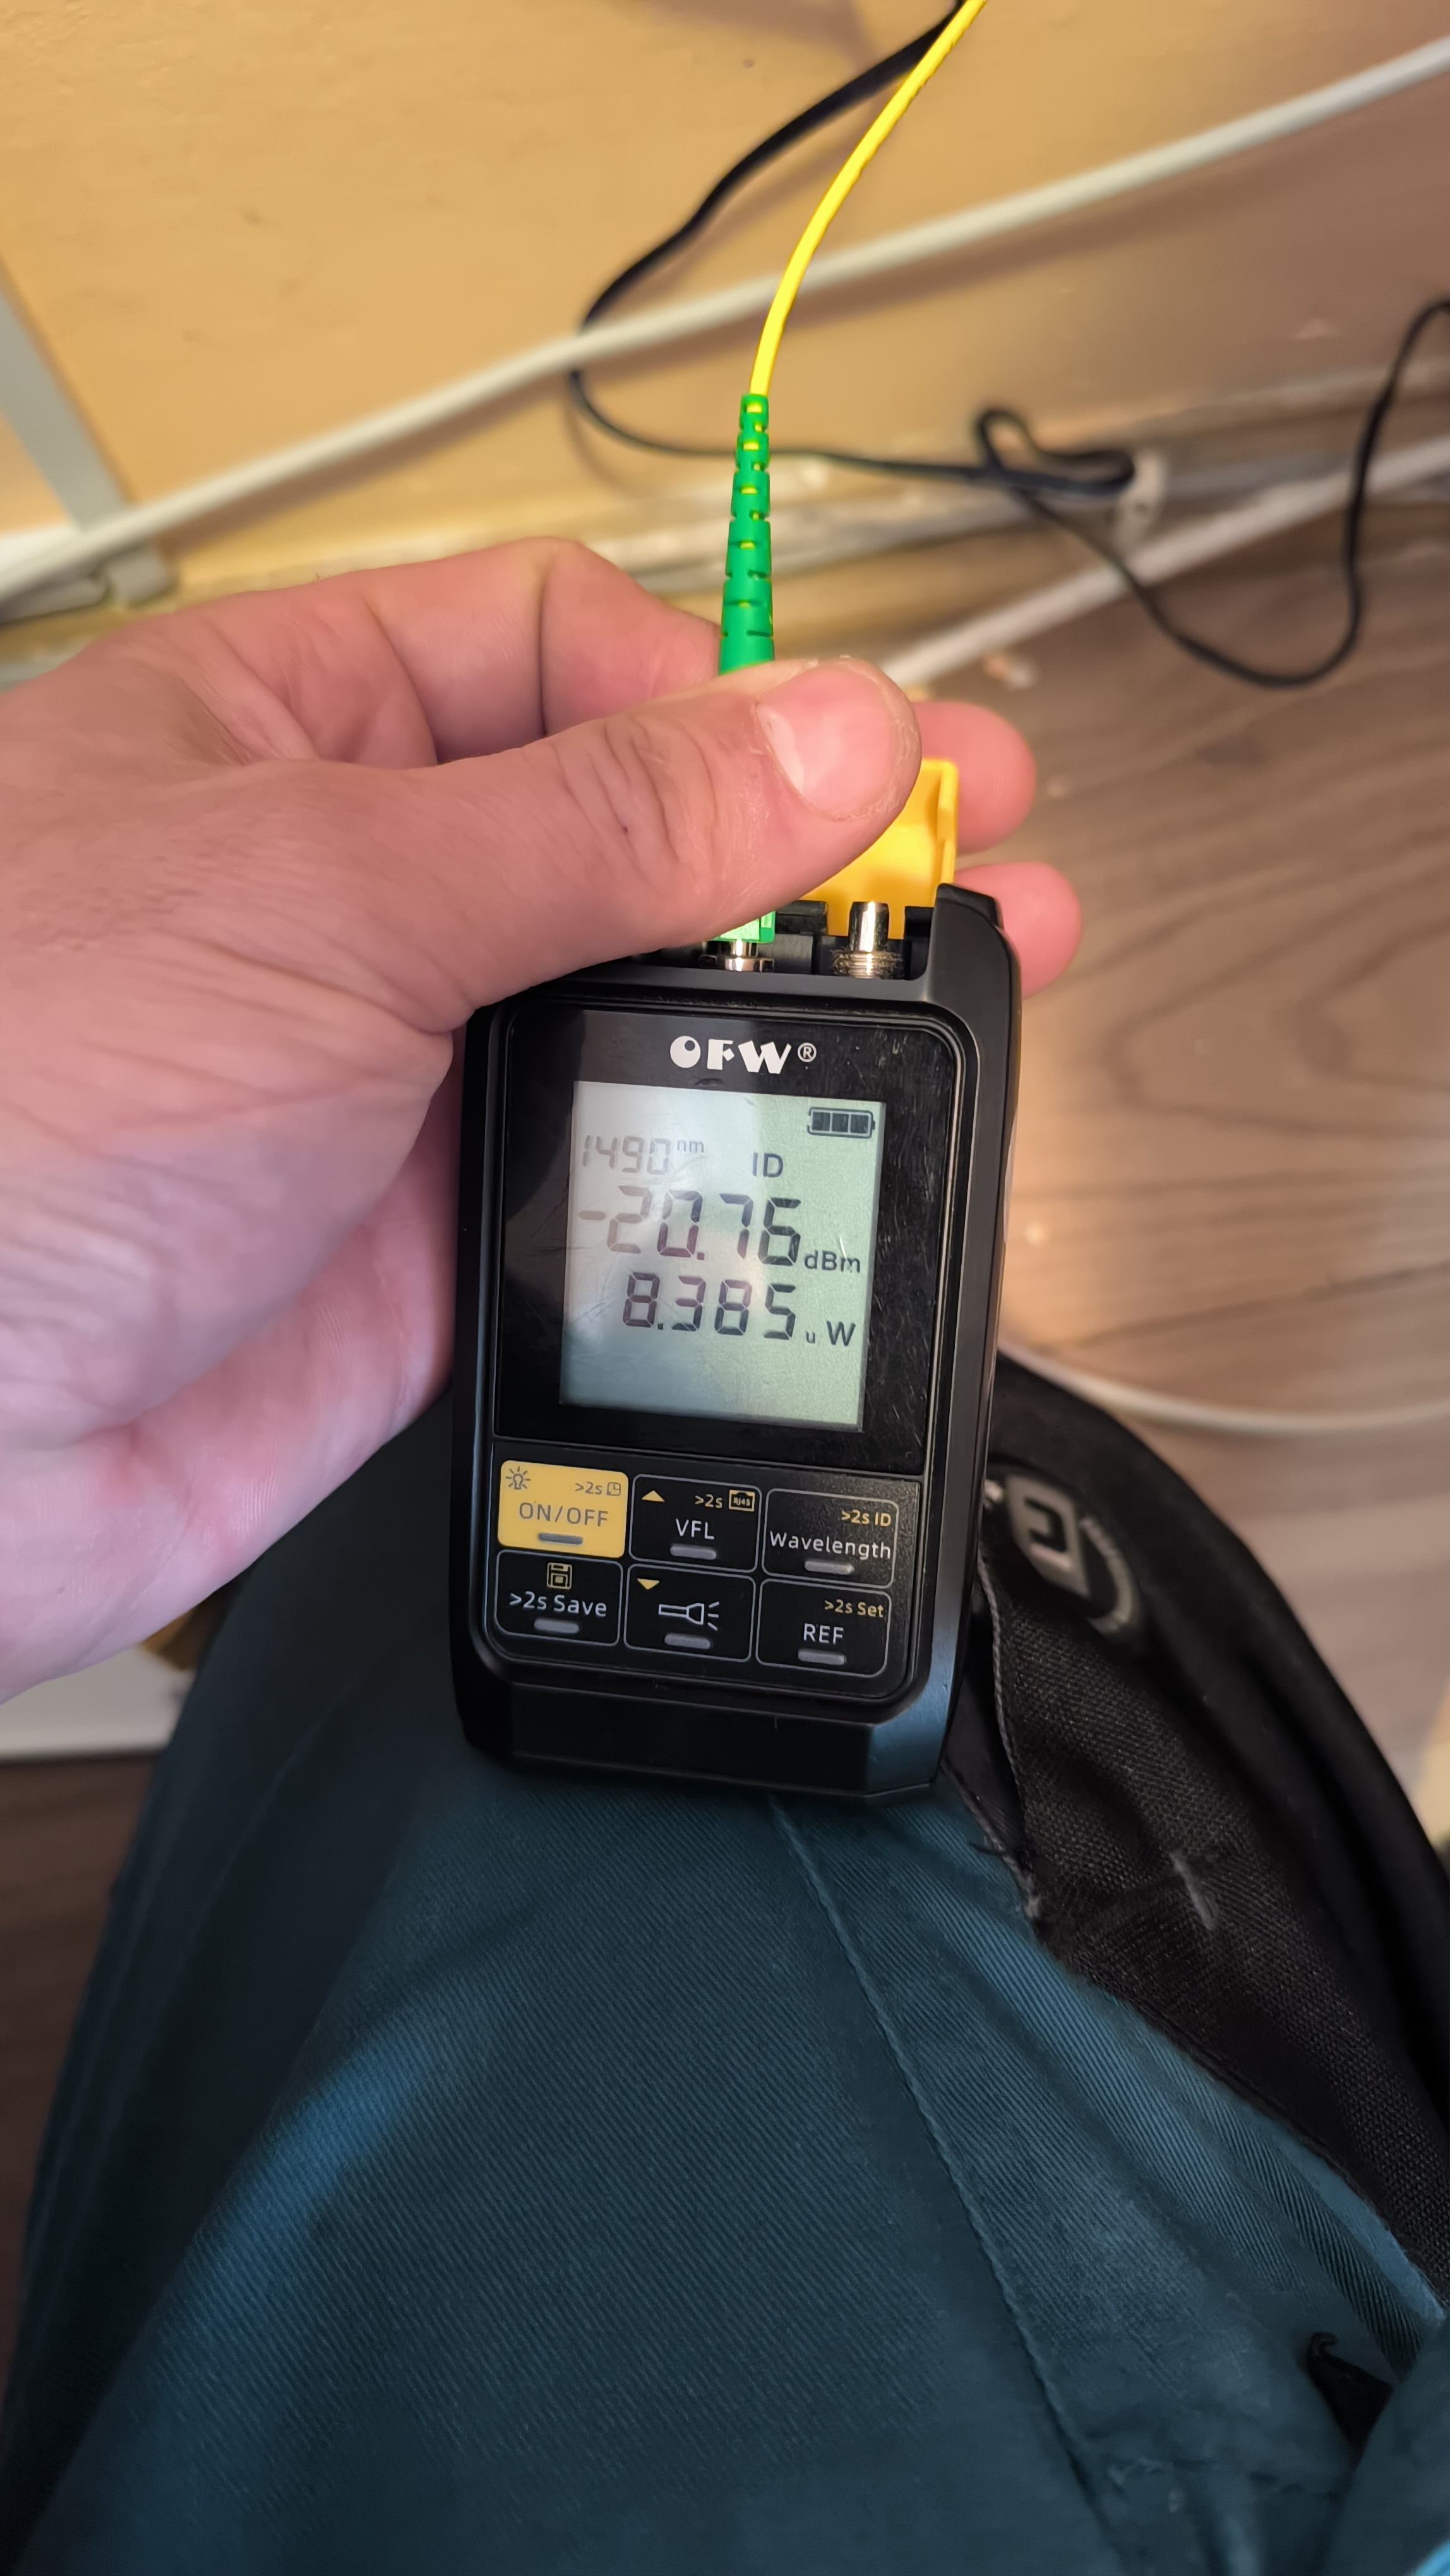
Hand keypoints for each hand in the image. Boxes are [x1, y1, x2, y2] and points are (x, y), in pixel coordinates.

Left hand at [0, 540, 1073, 1693]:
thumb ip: (600, 821)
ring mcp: (397, 1075)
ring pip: (646, 1009)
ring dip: (804, 999)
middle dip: (809, 838)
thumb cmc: (9, 1098)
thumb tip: (822, 736)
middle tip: (979, 850)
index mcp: (280, 730)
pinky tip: (839, 1135)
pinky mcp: (434, 1244)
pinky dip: (735, 1161)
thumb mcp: (327, 890)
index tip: (860, 761)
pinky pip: (624, 1176)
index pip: (552, 648)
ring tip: (972, 980)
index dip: (721, 690)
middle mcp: (347, 894)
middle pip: (630, 827)